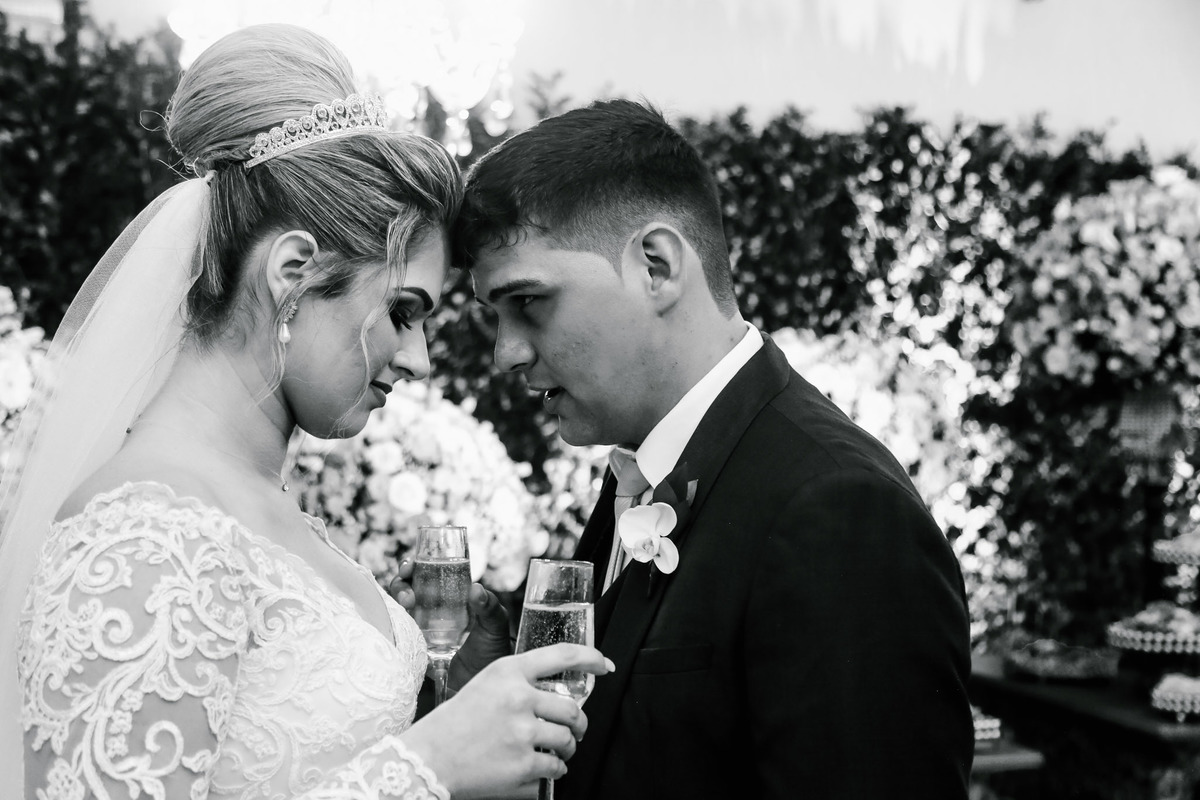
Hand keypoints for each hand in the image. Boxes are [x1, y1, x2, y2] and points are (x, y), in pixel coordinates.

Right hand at [389, 555, 513, 691]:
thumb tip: (476, 589)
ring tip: (406, 602)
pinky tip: (393, 621)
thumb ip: (490, 608)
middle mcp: (433, 608)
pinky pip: (396, 631)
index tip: (411, 566)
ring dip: (397, 598)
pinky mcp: (414, 646)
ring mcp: (421, 627)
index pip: (429, 573)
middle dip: (401, 581)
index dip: (415, 566)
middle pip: (408, 586)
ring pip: (399, 606)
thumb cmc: (492, 650)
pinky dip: (390, 623)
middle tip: (407, 587)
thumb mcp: (495, 626)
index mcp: (452, 596)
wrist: (483, 683)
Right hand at [400, 644, 613, 799]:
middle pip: (573, 709)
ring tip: (555, 751)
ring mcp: (522, 734)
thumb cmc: (458, 721)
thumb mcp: (487, 683)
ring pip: (568, 741)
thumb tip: (561, 693)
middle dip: (579, 724)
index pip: (562, 654)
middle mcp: (519, 699)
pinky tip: (537, 768)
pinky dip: (552, 772)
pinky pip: (555, 770)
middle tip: (574, 731)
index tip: (605, 665)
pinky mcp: (522, 766)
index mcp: (509, 671)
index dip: (590, 658)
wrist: (428, 757)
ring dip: (568, 750)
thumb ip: (522, 681)